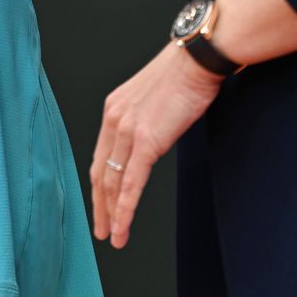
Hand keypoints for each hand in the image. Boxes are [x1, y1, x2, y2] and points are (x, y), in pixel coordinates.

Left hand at [90, 43, 222, 247]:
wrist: (197, 60)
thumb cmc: (185, 75)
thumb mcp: (154, 98)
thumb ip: (145, 120)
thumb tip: (152, 138)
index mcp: (114, 108)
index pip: (100, 155)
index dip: (99, 184)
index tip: (100, 203)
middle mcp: (114, 119)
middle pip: (100, 172)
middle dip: (99, 205)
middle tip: (101, 230)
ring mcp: (127, 131)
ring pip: (112, 182)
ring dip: (111, 214)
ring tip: (113, 237)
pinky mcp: (146, 142)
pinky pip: (130, 184)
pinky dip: (124, 210)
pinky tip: (123, 228)